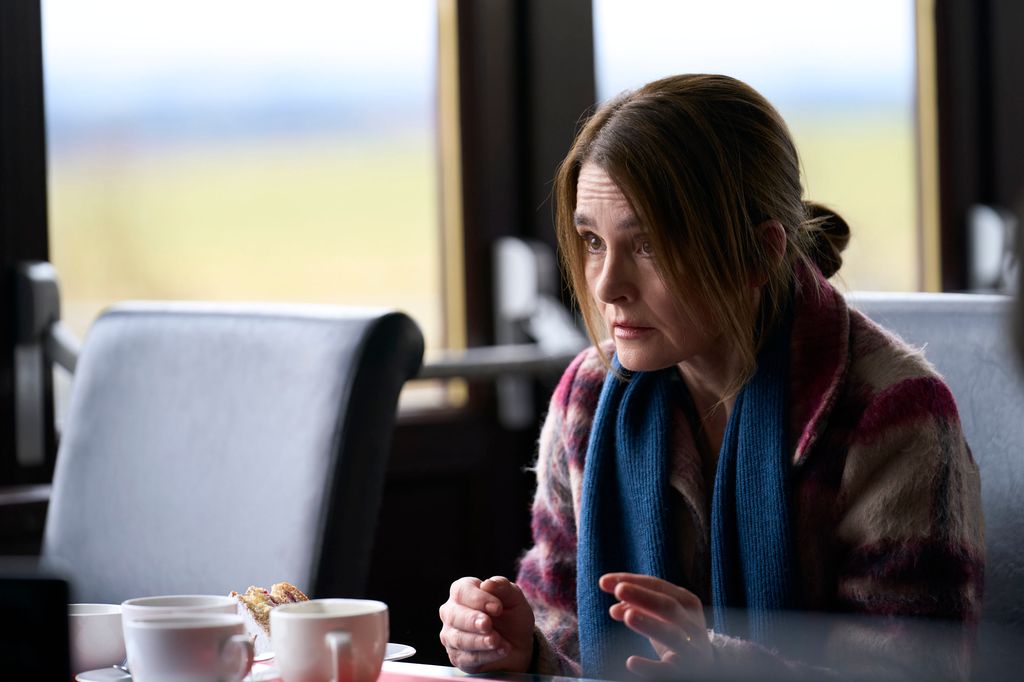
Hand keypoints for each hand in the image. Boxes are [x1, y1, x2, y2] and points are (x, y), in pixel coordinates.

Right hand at [439, 576, 534, 672]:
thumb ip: (503, 587)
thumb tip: (487, 584)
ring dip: (479, 640)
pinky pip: (467, 658)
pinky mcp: (458, 658)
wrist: (519, 644)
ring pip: (458, 639)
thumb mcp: (514, 598)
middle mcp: (452, 613)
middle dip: (472, 620)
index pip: (461, 591)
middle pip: (454, 615)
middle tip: (488, 625)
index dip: (478, 599)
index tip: (497, 607)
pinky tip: (501, 650)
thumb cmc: (512, 616)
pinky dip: (486, 655)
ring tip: (497, 640)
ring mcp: (451, 636)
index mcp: (463, 592)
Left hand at [599, 572, 713, 677]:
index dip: (632, 581)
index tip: (604, 581)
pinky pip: (668, 670)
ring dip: (651, 624)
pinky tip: (630, 662)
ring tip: (628, 616)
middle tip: (619, 590)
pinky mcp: (686, 672)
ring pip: (673, 635)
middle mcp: (692, 623)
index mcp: (687, 602)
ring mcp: (692, 648)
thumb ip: (637, 606)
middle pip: (669, 607)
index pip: (658, 586)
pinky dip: (650, 667)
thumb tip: (614, 608)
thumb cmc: (677, 632)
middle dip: (644, 597)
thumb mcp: (662, 615)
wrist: (706, 666)